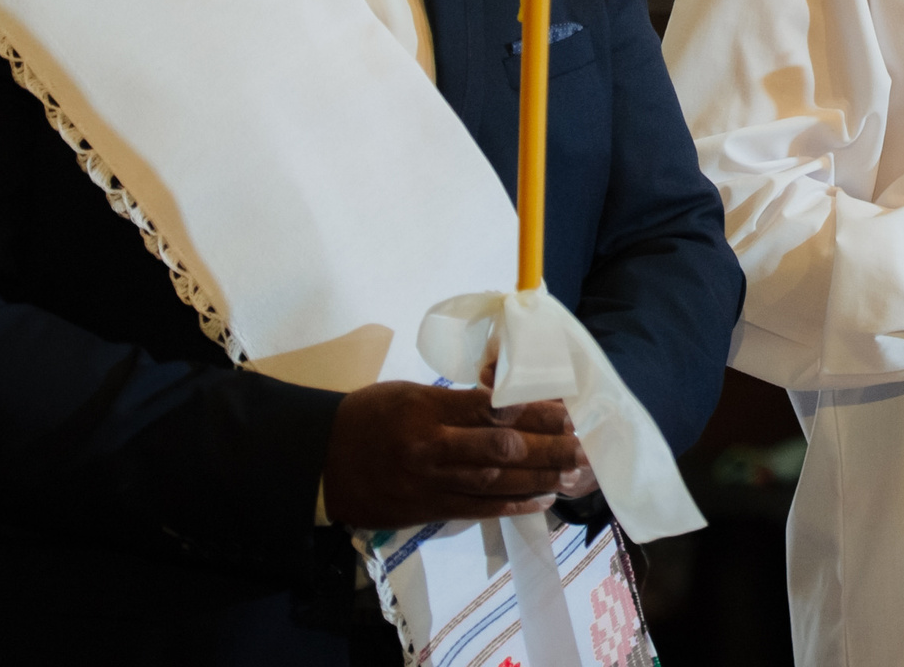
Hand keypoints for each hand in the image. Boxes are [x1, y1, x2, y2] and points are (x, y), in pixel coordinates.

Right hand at [321, 382, 593, 529]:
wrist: (320, 461)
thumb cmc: (368, 417)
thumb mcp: (409, 393)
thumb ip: (455, 399)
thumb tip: (506, 401)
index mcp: (427, 409)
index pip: (492, 408)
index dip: (534, 409)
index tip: (567, 407)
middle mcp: (431, 447)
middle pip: (501, 447)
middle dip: (548, 446)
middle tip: (583, 444)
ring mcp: (430, 483)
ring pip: (494, 481)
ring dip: (539, 478)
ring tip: (573, 472)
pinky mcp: (427, 510)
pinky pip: (476, 509)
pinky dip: (512, 505)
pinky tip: (541, 499)